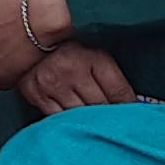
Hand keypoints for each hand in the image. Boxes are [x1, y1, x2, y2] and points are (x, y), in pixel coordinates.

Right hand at [20, 43, 136, 113]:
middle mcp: (73, 70)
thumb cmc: (70, 51)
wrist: (30, 41)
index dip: (128, 107)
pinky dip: (66, 122)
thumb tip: (132, 106)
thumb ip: (113, 80)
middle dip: (108, 116)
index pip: (118, 92)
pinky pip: (58, 118)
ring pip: (79, 116)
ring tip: (92, 124)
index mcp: (93, 57)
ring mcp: (53, 84)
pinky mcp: (37, 95)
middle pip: (100, 107)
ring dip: (88, 122)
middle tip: (114, 123)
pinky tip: (71, 122)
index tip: (134, 115)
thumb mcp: (96, 56)